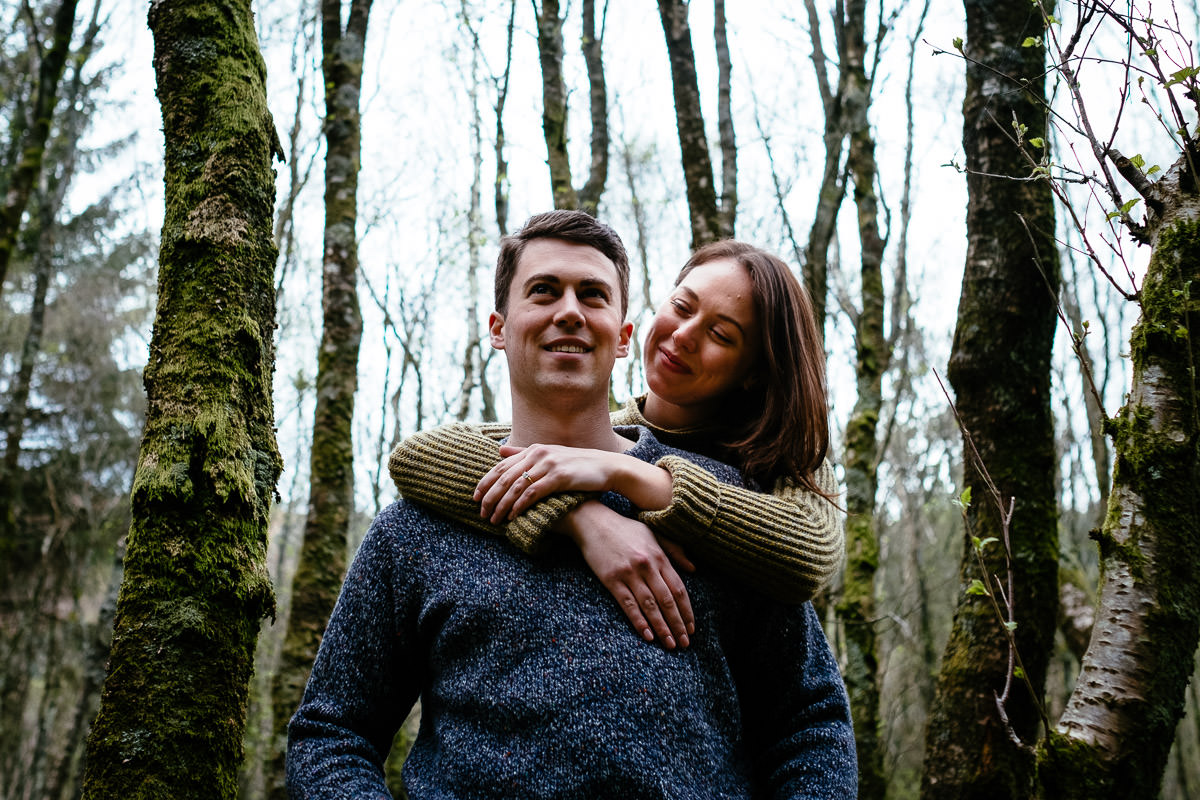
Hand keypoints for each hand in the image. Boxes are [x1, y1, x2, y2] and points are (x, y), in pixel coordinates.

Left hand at [474, 444, 623, 523]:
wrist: (606, 467)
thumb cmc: (577, 465)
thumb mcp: (548, 455)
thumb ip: (523, 453)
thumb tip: (499, 450)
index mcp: (533, 449)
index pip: (501, 466)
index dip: (485, 482)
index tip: (475, 497)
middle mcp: (538, 454)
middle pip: (504, 477)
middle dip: (489, 496)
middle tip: (481, 513)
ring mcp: (548, 464)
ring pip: (515, 486)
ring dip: (501, 505)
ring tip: (494, 519)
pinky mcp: (558, 477)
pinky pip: (532, 493)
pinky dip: (519, 505)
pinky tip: (512, 516)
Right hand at [562, 501, 695, 649]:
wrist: (593, 522)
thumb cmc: (625, 528)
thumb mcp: (653, 534)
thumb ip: (674, 551)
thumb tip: (693, 569)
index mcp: (659, 556)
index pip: (678, 589)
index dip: (687, 611)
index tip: (692, 628)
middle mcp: (647, 566)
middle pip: (667, 601)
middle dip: (678, 624)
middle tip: (685, 643)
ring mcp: (629, 573)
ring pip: (650, 606)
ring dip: (662, 628)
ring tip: (670, 644)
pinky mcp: (611, 580)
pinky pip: (628, 605)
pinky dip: (639, 622)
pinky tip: (647, 635)